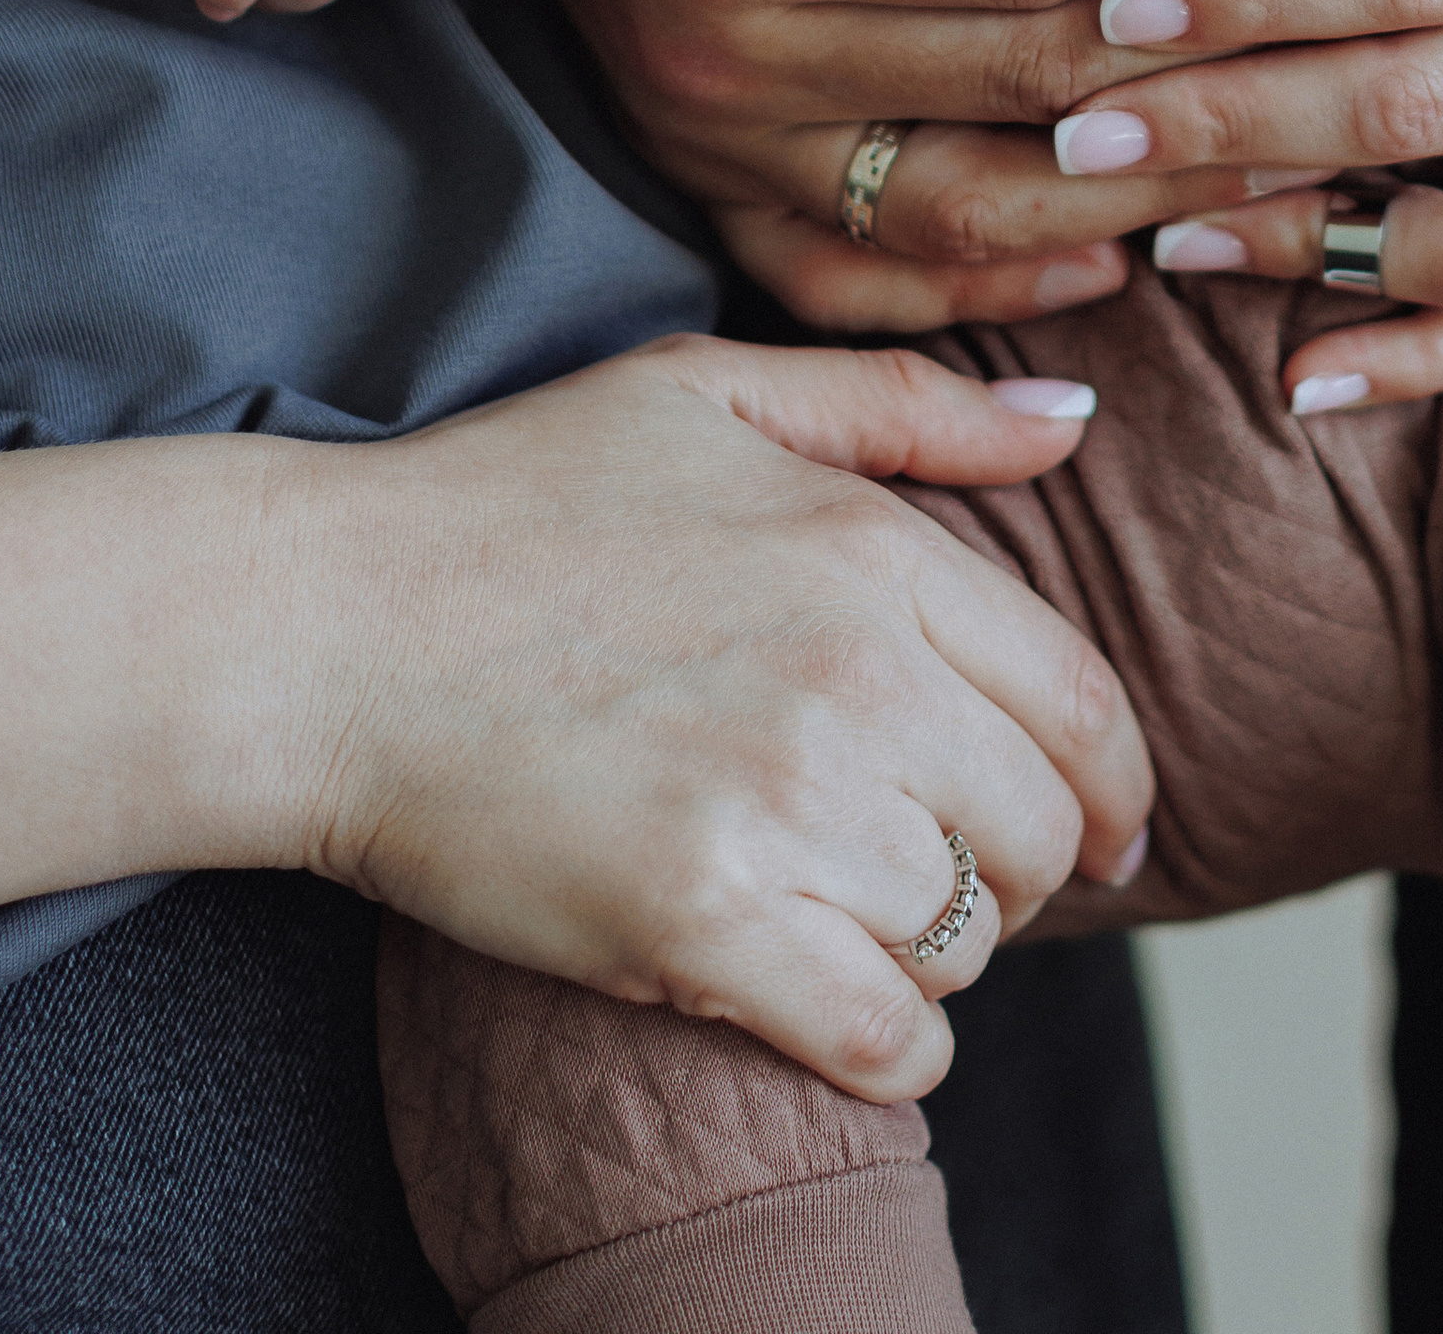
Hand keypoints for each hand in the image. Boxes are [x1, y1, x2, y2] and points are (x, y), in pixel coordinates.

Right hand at [287, 338, 1145, 1096]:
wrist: (328, 627)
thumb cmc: (512, 502)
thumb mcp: (711, 392)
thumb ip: (906, 408)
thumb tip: (1072, 416)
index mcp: (871, 546)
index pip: (1079, 702)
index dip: (1114, 785)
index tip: (1106, 830)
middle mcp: (854, 672)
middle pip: (1039, 831)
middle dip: (1025, 871)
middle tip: (956, 874)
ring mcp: (779, 799)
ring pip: (964, 937)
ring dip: (939, 952)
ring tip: (867, 921)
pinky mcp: (696, 920)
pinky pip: (878, 1034)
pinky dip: (891, 1049)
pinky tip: (854, 1020)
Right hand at [470, 0, 1379, 327]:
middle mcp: (707, 36)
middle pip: (1023, 85)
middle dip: (1219, 55)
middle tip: (1382, 19)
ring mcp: (693, 121)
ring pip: (967, 207)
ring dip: (1142, 195)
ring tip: (1301, 151)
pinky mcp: (689, 163)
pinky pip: (853, 275)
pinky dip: (988, 287)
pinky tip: (1118, 261)